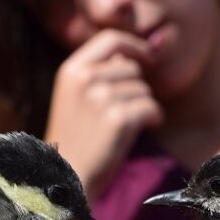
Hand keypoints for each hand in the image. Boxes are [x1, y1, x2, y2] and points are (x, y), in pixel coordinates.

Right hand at [45, 29, 162, 197]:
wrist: (66, 180)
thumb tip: (126, 57)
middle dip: (137, 88)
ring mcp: (101, 98)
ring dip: (143, 106)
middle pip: (131, 67)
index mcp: (70, 71)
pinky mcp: (118, 119)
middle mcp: (84, 79)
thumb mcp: (75, 100)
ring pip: (143, 89)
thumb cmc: (75, 142)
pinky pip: (152, 108)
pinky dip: (153, 119)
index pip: (110, 39)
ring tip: (128, 126)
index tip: (148, 58)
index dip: (134, 45)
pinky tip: (142, 130)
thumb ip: (96, 75)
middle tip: (127, 111)